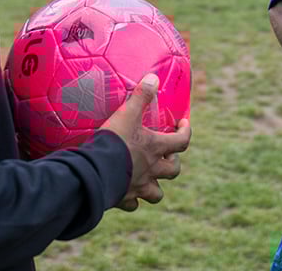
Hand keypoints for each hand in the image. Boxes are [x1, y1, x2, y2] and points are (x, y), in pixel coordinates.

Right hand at [99, 73, 191, 210]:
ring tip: (150, 178)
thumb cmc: (114, 141)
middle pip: (174, 171)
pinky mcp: (123, 198)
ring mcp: (139, 187)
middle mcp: (152, 170)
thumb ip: (140, 95)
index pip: (182, 141)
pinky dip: (132, 200)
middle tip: (167, 155)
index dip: (186, 132)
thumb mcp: (127, 113)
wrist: (95, 171)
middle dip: (173, 163)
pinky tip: (127, 193)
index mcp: (155, 149)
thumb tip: (153, 76)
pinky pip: (133, 204)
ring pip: (157, 193)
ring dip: (156, 187)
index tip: (183, 124)